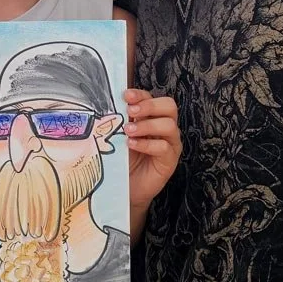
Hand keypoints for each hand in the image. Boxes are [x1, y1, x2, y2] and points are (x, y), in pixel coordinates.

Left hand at [124, 90, 181, 209]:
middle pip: (169, 106)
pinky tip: (132, 144)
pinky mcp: (170, 160)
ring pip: (169, 125)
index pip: (152, 98)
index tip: (126, 96)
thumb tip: (112, 104)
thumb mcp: (120, 135)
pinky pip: (164, 147)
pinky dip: (147, 144)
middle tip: (131, 111)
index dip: (140, 95)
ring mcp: (170, 143)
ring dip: (147, 125)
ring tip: (129, 131)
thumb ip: (121, 120)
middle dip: (149, 105)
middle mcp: (165, 127)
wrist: (126, 186)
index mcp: (153, 117)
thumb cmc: (123, 159)